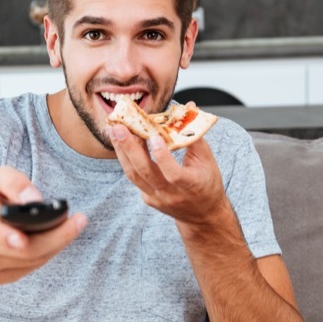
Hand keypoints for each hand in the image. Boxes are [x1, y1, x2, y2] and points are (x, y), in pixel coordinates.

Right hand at [0, 166, 86, 284]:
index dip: (6, 237)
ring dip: (56, 244)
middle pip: (24, 250)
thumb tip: (35, 200)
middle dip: (56, 237)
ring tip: (73, 226)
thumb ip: (15, 183)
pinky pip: (30, 268)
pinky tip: (56, 240)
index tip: (22, 239)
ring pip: (32, 260)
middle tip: (79, 221)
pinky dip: (46, 253)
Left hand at [109, 125, 226, 224]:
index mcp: (189, 185)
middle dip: (129, 148)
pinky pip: (134, 177)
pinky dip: (127, 158)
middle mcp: (169, 194)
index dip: (162, 156)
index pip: (172, 173)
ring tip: (114, 131)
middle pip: (144, 172)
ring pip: (133, 174)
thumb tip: (190, 106)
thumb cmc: (207, 184)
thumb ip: (194, 134)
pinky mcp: (147, 198)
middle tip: (119, 127)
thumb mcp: (208, 160)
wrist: (202, 215)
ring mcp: (156, 198)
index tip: (154, 136)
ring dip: (122, 151)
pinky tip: (122, 142)